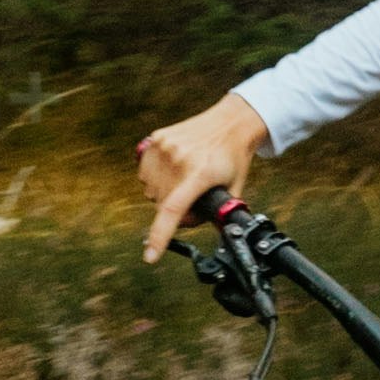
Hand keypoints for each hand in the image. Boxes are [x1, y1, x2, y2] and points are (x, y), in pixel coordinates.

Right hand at [137, 87, 269, 262]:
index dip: (160, 236)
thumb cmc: (234, 157)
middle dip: (174, 210)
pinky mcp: (157, 139)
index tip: (150, 256)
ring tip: (183, 182)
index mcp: (201, 173)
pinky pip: (144, 171)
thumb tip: (220, 239)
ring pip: (150, 189)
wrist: (231, 122)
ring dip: (162, 194)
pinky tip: (171, 172)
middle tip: (192, 199)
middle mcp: (180, 159)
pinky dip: (154, 178)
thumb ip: (222, 215)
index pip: (173, 209)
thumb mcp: (234, 189)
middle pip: (162, 204)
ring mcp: (166, 147)